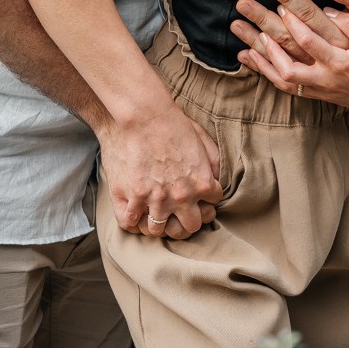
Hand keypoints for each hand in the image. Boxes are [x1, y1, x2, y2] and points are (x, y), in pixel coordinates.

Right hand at [98, 108, 221, 237]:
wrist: (149, 116)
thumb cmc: (176, 124)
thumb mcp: (204, 141)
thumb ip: (213, 163)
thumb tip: (215, 178)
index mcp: (202, 183)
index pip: (212, 204)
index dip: (206, 198)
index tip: (199, 194)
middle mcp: (183, 197)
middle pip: (191, 227)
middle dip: (188, 220)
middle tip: (182, 212)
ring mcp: (159, 199)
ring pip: (160, 230)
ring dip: (160, 224)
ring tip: (158, 215)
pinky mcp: (137, 195)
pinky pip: (132, 221)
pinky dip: (133, 219)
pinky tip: (135, 212)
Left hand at [237, 4, 348, 114]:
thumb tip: (327, 10)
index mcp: (341, 63)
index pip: (309, 42)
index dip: (293, 23)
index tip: (281, 5)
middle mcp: (326, 79)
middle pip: (287, 65)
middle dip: (265, 42)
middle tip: (248, 21)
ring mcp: (319, 90)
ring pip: (282, 80)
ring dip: (261, 60)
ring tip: (244, 40)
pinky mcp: (316, 95)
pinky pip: (285, 87)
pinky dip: (266, 72)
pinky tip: (250, 57)